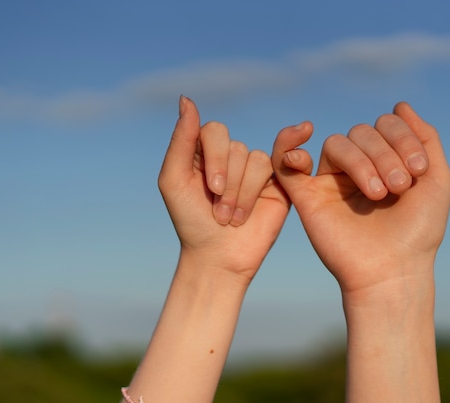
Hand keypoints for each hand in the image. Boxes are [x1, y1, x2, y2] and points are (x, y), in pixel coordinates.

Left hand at [158, 97, 289, 281]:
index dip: (216, 157)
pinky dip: (260, 190)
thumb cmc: (190, 221)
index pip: (214, 131)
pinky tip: (255, 208)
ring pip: (256, 159)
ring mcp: (252, 169)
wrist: (218, 257)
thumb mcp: (173, 180)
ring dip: (243, 194)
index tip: (210, 190)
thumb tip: (187, 98)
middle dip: (228, 183)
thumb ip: (180, 139)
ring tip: (233, 219)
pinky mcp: (276, 183)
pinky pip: (277, 167)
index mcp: (202, 152)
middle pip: (236, 146)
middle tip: (219, 213)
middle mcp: (229, 157)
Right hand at [271, 102, 449, 297]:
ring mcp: (330, 181)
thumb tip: (400, 105)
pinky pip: (285, 161)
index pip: (385, 124)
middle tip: (400, 187)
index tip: (419, 171)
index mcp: (384, 160)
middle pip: (361, 132)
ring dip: (361, 161)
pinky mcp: (307, 196)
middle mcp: (356, 167)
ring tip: (379, 193)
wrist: (394, 271)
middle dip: (385, 154)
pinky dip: (287, 145)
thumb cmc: (417, 232)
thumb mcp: (437, 181)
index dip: (402, 137)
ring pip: (337, 143)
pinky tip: (301, 145)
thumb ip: (426, 139)